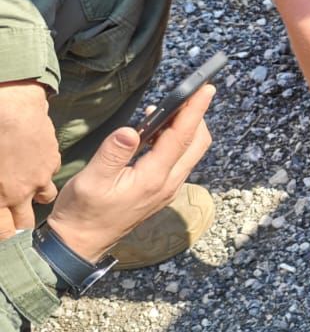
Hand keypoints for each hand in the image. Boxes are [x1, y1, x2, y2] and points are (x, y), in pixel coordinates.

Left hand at [0, 79, 60, 237]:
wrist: (10, 104)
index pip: (4, 232)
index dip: (3, 233)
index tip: (2, 228)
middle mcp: (20, 192)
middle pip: (24, 223)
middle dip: (17, 223)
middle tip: (10, 215)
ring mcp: (39, 176)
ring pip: (43, 198)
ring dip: (34, 196)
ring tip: (25, 186)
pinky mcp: (51, 159)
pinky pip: (49, 173)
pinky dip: (42, 170)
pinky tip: (31, 158)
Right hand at [46, 86, 213, 262]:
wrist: (81, 243)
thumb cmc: (83, 212)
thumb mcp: (91, 180)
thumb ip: (113, 154)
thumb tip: (131, 131)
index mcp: (154, 178)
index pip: (181, 137)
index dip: (194, 110)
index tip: (206, 88)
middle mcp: (168, 184)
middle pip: (196, 144)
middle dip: (196, 117)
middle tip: (187, 94)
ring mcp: (167, 189)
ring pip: (190, 152)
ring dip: (185, 129)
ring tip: (165, 110)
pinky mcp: (161, 191)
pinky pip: (178, 161)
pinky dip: (175, 142)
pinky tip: (154, 133)